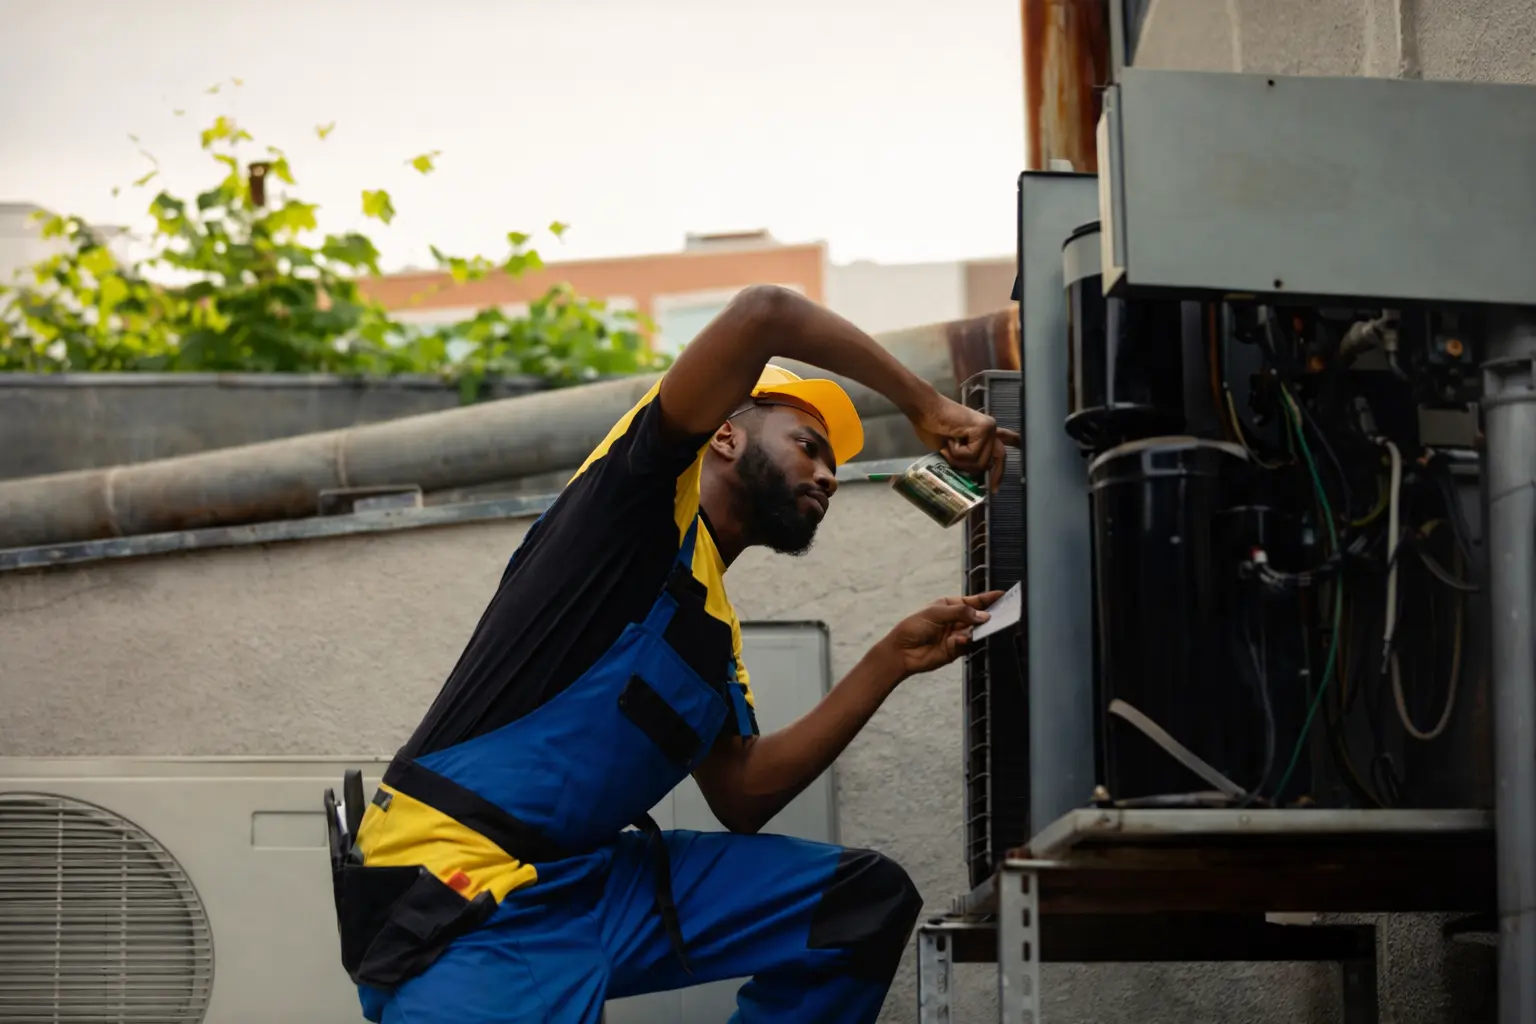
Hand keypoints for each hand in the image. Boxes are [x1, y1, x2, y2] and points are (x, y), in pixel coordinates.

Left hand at [875, 592, 1000, 679]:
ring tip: (984, 626)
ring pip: (976, 632)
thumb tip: (983, 616)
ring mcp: (957, 635)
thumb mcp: (935, 612)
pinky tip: (960, 639)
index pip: (973, 601)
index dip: (988, 598)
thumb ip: (960, 612)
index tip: (1003, 595)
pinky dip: (966, 641)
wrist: (901, 650)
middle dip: (989, 615)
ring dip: (980, 629)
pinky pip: (968, 644)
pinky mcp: (956, 650)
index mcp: (950, 605)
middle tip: (1002, 614)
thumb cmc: (913, 626)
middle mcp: (956, 620)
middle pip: (979, 617)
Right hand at [909, 396, 1020, 491]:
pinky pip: (972, 455)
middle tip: (989, 487)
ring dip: (959, 460)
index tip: (1022, 446)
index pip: (1005, 437)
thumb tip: (977, 473)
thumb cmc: (932, 427)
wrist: (924, 410)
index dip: (1015, 443)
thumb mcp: (952, 449)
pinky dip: (957, 453)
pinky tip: (950, 440)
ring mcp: (988, 428)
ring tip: (948, 446)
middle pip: (997, 459)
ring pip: (980, 462)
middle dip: (987, 473)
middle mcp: (990, 428)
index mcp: (983, 430)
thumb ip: (967, 458)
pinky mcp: (983, 429)